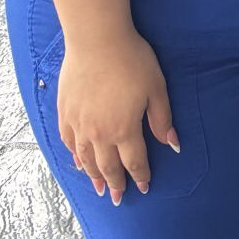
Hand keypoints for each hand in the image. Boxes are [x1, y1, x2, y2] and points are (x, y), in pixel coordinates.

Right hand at [56, 30, 178, 204]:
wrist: (97, 40)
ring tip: (98, 188)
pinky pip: (69, 142)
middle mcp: (99, 133)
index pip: (134, 161)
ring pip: (85, 159)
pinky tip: (78, 162)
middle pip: (107, 166)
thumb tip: (172, 144)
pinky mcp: (65, 113)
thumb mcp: (156, 88)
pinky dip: (74, 156)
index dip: (140, 175)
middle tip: (118, 198)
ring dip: (93, 176)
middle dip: (115, 184)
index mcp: (124, 129)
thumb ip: (162, 119)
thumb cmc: (132, 60)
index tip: (143, 187)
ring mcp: (79, 124)